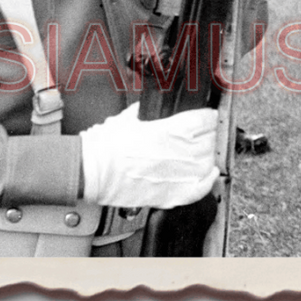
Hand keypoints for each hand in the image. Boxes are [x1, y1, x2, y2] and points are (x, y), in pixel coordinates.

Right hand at [79, 103, 217, 208]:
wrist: (90, 170)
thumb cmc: (105, 145)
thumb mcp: (130, 116)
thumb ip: (148, 110)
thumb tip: (153, 106)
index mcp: (172, 130)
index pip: (206, 119)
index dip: (206, 116)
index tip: (203, 117)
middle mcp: (179, 152)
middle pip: (209, 139)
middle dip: (205, 134)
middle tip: (197, 134)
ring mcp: (176, 175)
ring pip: (207, 162)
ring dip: (206, 155)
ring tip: (197, 153)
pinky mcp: (169, 194)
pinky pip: (199, 189)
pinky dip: (207, 182)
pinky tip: (208, 175)